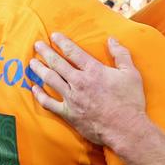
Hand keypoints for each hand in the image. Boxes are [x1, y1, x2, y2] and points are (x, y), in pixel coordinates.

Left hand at [30, 32, 146, 146]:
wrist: (125, 128)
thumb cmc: (130, 101)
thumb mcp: (131, 73)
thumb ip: (121, 54)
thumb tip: (112, 40)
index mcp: (94, 71)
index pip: (73, 52)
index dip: (62, 42)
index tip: (53, 36)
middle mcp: (79, 82)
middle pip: (57, 63)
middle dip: (45, 52)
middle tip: (37, 44)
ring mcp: (72, 98)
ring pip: (50, 80)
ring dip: (39, 69)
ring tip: (32, 62)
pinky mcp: (68, 113)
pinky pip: (49, 103)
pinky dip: (40, 95)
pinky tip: (34, 88)